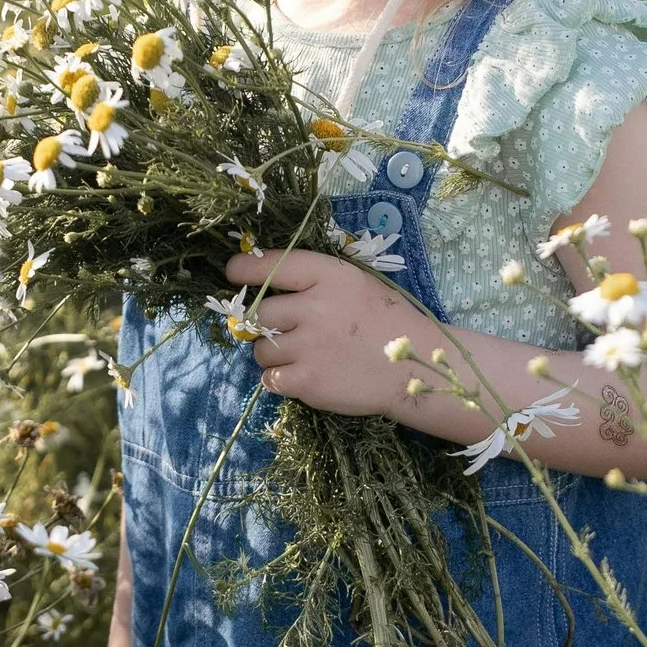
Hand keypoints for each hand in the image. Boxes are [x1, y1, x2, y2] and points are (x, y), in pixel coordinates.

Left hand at [222, 245, 443, 419]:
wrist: (413, 368)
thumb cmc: (386, 322)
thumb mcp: (356, 284)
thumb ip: (316, 281)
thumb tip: (265, 287)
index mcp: (330, 276)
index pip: (274, 265)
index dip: (246, 268)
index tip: (233, 272)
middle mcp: (315, 307)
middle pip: (260, 313)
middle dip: (265, 324)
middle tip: (286, 332)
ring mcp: (310, 346)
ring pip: (261, 349)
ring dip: (272, 353)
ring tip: (301, 357)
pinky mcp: (308, 382)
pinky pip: (271, 379)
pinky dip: (281, 379)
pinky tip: (303, 376)